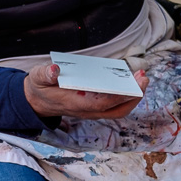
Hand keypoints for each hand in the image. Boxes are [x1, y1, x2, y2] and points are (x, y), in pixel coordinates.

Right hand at [23, 61, 148, 120]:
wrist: (36, 102)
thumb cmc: (40, 88)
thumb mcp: (37, 78)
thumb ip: (45, 74)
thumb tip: (54, 70)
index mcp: (75, 104)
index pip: (101, 104)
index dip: (118, 95)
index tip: (131, 83)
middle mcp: (87, 110)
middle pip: (116, 110)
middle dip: (133, 96)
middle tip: (143, 78)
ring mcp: (92, 110)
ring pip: (119, 110)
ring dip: (133, 96)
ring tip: (141, 77)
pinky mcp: (95, 106)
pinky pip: (115, 105)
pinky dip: (127, 95)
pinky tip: (131, 79)